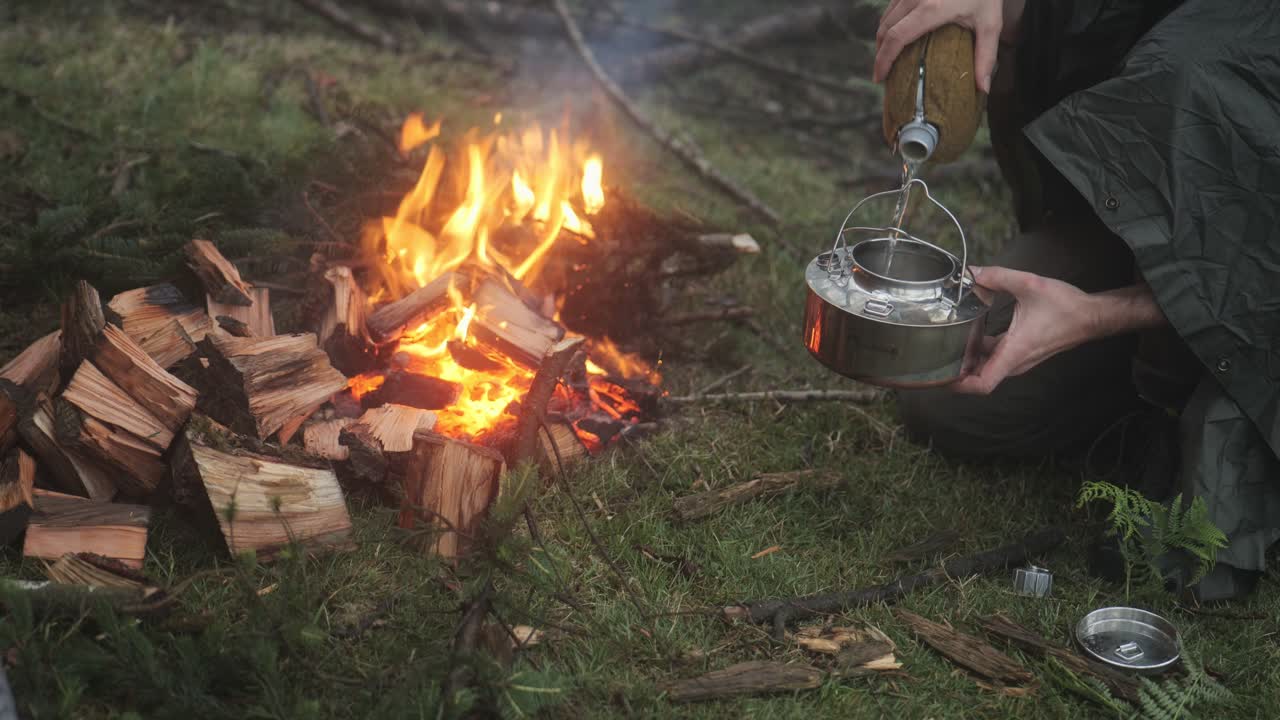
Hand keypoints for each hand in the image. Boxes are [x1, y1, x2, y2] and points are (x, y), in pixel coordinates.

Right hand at [872, 0, 1015, 93]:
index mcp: (931, 9)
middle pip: (885, 30)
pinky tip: (896, 35)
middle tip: (883, 73)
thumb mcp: (990, 23)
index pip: (896, 38)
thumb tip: (983, 89)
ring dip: (882, 39)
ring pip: (885, 18)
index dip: (883, 60)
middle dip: (880, 54)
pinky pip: (892, 7)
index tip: (879, 77)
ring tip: (888, 57)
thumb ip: (985, 56)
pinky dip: (889, 24)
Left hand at [951, 267, 1099, 394]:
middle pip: (978, 377)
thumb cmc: (1067, 307)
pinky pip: (995, 358)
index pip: (983, 384)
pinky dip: (981, 351)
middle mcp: (1015, 362)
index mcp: (1014, 352)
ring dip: (969, 359)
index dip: (958, 385)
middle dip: (957, 369)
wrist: (1091, 317)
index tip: (941, 377)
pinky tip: (973, 332)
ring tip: (951, 340)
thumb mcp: (1030, 285)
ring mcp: (1019, 360)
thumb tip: (973, 273)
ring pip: (986, 368)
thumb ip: (998, 276)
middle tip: (937, 352)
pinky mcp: (1021, 353)